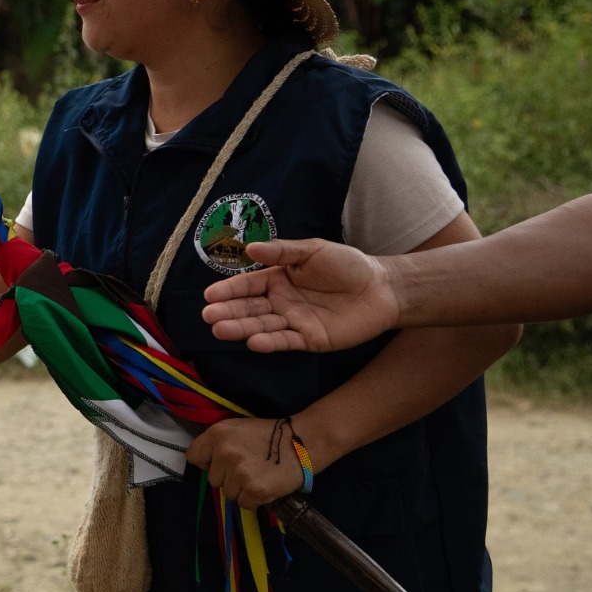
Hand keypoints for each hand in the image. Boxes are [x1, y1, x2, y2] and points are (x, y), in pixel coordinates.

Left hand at [186, 418, 306, 509]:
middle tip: (248, 468)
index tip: (220, 463)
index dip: (207, 462)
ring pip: (229, 494)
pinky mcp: (254, 489)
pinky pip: (245, 504)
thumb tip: (207, 464)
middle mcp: (224, 452)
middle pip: (213, 479)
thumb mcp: (238, 428)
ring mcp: (239, 472)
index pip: (194, 457)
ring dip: (242, 490)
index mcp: (217, 433)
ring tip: (259, 475)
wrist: (303, 442)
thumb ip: (218, 443)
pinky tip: (266, 485)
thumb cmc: (270, 435)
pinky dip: (255, 499)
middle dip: (228, 478)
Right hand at [201, 238, 398, 352]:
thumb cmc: (348, 265)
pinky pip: (286, 341)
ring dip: (241, 328)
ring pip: (262, 325)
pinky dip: (270, 342)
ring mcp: (294, 322)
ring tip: (220, 329)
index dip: (229, 290)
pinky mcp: (309, 339)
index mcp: (279, 279)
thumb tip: (249, 249)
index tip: (209, 295)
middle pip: (250, 308)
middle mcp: (281, 302)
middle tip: (208, 316)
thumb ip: (283, 252)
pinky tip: (253, 342)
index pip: (249, 285)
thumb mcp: (313, 250)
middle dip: (228, 312)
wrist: (383, 288)